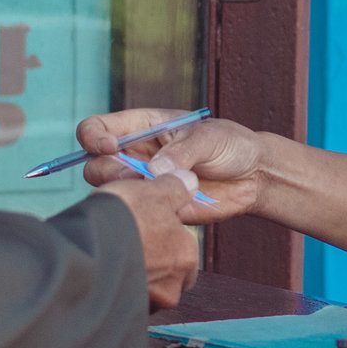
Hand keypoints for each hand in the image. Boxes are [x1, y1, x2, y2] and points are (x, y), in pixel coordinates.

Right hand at [76, 109, 262, 222]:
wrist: (253, 176)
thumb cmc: (229, 144)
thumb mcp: (208, 137)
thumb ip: (182, 151)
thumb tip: (153, 171)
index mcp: (140, 128)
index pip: (96, 129)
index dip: (93, 136)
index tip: (110, 146)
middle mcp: (134, 157)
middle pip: (95, 166)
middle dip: (108, 172)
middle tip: (135, 176)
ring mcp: (143, 185)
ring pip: (112, 195)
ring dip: (126, 195)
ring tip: (156, 191)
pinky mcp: (157, 210)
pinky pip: (139, 218)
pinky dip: (147, 217)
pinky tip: (169, 210)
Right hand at [101, 172, 202, 308]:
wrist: (85, 253)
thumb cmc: (122, 220)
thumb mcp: (152, 192)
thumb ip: (175, 189)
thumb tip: (190, 182)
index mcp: (187, 255)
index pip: (184, 249)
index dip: (165, 237)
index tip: (145, 228)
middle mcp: (173, 285)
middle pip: (168, 275)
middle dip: (153, 264)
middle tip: (130, 246)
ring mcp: (149, 304)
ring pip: (146, 291)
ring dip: (133, 279)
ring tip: (110, 261)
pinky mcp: (125, 316)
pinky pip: (124, 304)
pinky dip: (116, 292)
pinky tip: (101, 277)